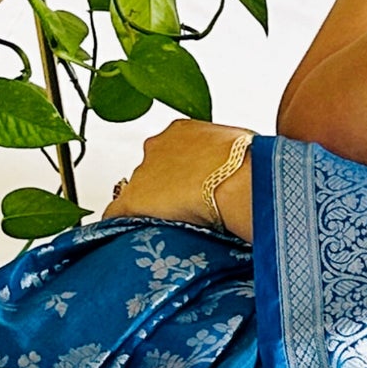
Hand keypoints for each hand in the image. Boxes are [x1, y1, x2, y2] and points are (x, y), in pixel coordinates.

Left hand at [104, 119, 253, 237]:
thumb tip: (242, 167)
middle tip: (187, 206)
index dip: (183, 171)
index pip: (173, 150)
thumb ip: (229, 156)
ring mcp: (142, 173)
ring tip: (174, 225)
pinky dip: (122, 224)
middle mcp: (157, 146)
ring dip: (152, 206)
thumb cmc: (250, 165)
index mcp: (183, 130)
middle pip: (151, 169)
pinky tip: (131, 236)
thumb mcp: (241, 149)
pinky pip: (117, 214)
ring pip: (138, 191)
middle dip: (165, 186)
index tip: (194, 185)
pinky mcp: (133, 200)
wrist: (240, 180)